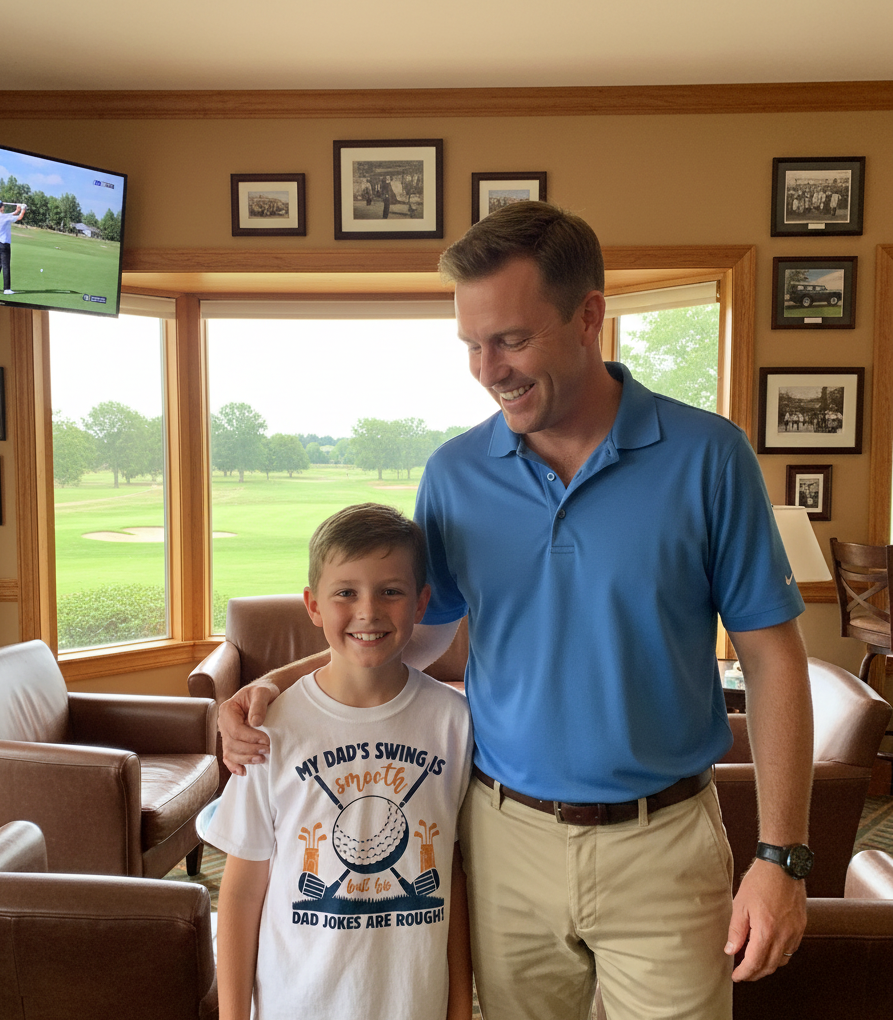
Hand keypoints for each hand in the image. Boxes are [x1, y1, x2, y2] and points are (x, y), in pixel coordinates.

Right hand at [219, 681, 278, 775]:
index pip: (235, 730)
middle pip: (232, 743)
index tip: (267, 740)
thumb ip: (259, 705)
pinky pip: (229, 757)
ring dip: (245, 759)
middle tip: (267, 750)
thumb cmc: (263, 692)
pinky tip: (243, 771)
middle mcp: (223, 723)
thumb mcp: (262, 692)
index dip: (250, 737)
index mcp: (227, 710)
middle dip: (250, 750)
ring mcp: (226, 734)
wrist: (263, 695)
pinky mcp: (232, 741)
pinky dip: (234, 766)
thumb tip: (255, 722)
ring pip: (230, 752)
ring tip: (261, 759)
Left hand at [725, 859, 806, 980]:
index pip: (755, 963)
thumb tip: (731, 950)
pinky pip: (791, 948)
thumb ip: (736, 930)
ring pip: (782, 960)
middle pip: (770, 966)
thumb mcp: (740, 904)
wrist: (782, 865)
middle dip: (755, 973)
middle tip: (743, 972)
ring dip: (768, 965)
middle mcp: (784, 935)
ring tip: (754, 960)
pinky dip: (780, 954)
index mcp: (766, 931)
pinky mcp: (801, 926)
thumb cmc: (760, 880)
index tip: (736, 976)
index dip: (744, 973)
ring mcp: (795, 932)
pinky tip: (769, 947)